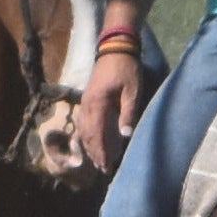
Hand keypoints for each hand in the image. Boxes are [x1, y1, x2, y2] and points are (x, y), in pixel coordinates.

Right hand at [72, 44, 139, 175]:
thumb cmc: (126, 69)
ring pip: (84, 129)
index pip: (97, 134)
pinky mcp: (87, 99)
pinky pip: (84, 122)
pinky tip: (91, 142)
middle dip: (95, 153)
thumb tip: (125, 135)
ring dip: (90, 146)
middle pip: (88, 135)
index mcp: (97, 104)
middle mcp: (87, 105)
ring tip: (98, 160)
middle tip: (104, 169)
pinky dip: (87, 135)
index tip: (107, 166)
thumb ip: (128, 113)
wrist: (115, 47)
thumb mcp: (132, 91)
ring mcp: (85, 102)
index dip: (101, 152)